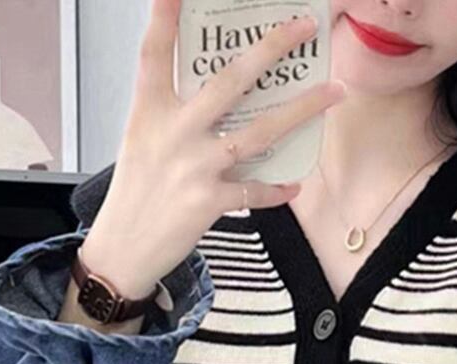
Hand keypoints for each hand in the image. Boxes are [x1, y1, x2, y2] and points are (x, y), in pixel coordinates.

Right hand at [82, 0, 346, 298]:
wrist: (122, 248)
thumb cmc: (137, 191)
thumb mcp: (142, 140)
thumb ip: (174, 112)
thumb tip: (221, 92)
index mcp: (150, 110)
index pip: (155, 52)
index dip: (165, 17)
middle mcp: (172, 132)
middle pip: (228, 80)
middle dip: (270, 49)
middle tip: (303, 26)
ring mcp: (192, 167)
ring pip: (258, 132)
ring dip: (301, 111)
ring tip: (333, 94)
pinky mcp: (206, 202)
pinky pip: (253, 190)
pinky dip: (275, 189)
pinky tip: (293, 185)